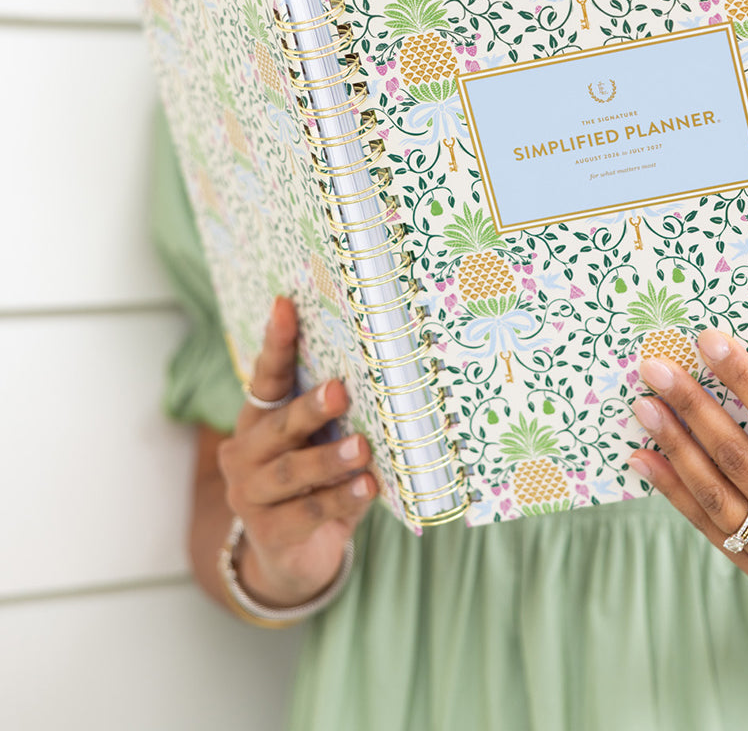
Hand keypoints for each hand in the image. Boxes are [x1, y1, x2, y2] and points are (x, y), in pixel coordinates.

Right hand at [216, 296, 376, 606]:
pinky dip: (340, 498)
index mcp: (259, 421)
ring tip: (363, 448)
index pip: (266, 379)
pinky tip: (367, 488)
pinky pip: (307, 512)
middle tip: (339, 390)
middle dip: (309, 408)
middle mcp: (244, 454)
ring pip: (292, 472)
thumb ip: (338, 420)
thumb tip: (386, 378)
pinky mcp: (268, 533)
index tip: (286, 306)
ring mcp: (250, 495)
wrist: (293, 557)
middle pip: (279, 426)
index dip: (276, 344)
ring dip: (329, 459)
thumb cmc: (317, 484)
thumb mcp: (323, 446)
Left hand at [628, 329, 747, 604]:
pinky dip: (671, 488)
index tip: (709, 341)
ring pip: (713, 492)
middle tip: (657, 369)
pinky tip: (643, 457)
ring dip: (672, 445)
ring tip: (644, 407)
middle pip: (736, 456)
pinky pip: (706, 523)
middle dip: (692, 407)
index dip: (743, 379)